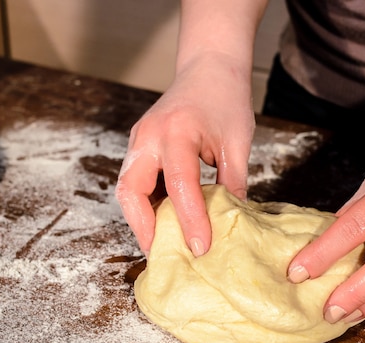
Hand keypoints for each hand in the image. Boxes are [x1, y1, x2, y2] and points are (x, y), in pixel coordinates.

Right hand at [115, 52, 254, 256]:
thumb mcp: (238, 141)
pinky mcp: (139, 145)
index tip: (202, 248)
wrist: (209, 67)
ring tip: (164, 244)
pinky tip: (164, 220)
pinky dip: (146, 204)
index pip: (179, 185)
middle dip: (145, 227)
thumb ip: (234, 182)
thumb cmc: (226, 99)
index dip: (190, 220)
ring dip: (142, 219)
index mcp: (176, 131)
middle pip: (131, 191)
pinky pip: (134, 181)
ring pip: (127, 189)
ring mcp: (139, 140)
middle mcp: (148, 136)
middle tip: (165, 254)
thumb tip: (231, 223)